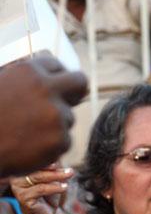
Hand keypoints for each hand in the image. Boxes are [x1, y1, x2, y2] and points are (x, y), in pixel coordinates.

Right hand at [0, 55, 86, 177]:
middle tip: (70, 100)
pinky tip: (29, 147)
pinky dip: (51, 146)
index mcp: (28, 72)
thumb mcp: (0, 85)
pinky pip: (65, 141)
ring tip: (26, 133)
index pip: (56, 66)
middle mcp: (46, 90)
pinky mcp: (61, 140)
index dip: (55, 76)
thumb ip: (23, 80)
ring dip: (54, 125)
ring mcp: (56, 116)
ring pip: (68, 117)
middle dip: (76, 91)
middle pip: (79, 83)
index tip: (56, 84)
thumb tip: (48, 73)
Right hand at [9, 166, 72, 213]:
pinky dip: (54, 187)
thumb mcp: (53, 182)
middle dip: (56, 170)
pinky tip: (64, 187)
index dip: (50, 162)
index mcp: (21, 173)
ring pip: (39, 177)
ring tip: (69, 176)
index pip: (36, 164)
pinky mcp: (22, 197)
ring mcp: (17, 188)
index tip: (63, 161)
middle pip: (37, 169)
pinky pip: (40, 189)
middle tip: (70, 171)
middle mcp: (16, 179)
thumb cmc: (48, 199)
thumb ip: (54, 170)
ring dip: (57, 176)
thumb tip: (59, 156)